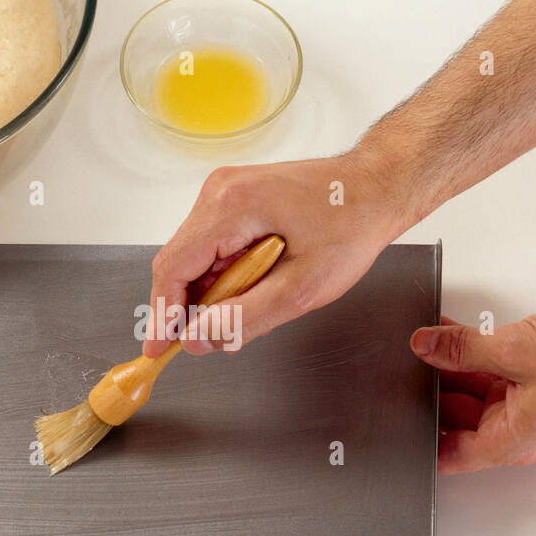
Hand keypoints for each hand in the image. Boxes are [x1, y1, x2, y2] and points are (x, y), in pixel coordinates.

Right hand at [143, 153, 407, 356]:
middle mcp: (219, 190)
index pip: (173, 267)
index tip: (159, 348)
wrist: (377, 186)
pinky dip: (226, 272)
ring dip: (215, 290)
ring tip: (259, 302)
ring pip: (196, 256)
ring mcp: (225, 189)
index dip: (162, 313)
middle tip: (215, 338)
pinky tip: (258, 283)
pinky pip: (213, 243)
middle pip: (180, 261)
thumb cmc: (351, 225)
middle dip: (192, 305)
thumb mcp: (302, 289)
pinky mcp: (234, 196)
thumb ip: (244, 317)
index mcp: (232, 205)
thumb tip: (198, 338)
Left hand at [409, 297, 535, 473]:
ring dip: (451, 368)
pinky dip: (475, 355)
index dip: (417, 437)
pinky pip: (495, 373)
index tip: (391, 415)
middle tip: (402, 364)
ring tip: (425, 340)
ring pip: (475, 393)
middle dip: (429, 393)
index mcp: (511, 440)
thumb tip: (425, 346)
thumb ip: (463, 349)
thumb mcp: (517, 349)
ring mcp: (531, 406)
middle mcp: (520, 430)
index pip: (448, 454)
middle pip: (457, 421)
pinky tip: (453, 331)